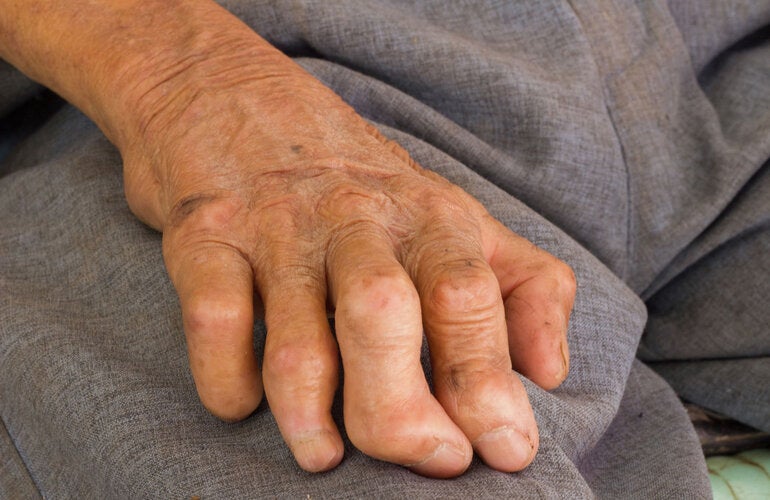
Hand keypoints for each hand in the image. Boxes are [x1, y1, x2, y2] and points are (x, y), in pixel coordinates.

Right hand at [116, 25, 574, 479]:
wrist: (238, 101)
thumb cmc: (361, 183)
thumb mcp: (454, 217)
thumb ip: (523, 286)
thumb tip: (552, 372)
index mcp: (428, 217)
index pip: (467, 299)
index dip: (488, 385)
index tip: (502, 449)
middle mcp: (355, 218)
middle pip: (384, 318)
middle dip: (402, 413)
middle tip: (422, 459)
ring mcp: (276, 227)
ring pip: (299, 343)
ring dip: (312, 419)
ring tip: (324, 456)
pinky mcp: (204, 237)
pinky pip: (216, 325)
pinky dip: (229, 385)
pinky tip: (246, 402)